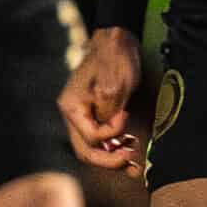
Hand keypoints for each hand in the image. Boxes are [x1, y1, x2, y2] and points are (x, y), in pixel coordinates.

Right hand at [58, 25, 145, 177]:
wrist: (118, 40)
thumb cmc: (114, 57)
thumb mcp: (113, 84)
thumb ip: (108, 112)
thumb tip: (111, 133)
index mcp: (72, 108)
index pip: (90, 137)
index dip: (111, 134)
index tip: (126, 118)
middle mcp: (75, 116)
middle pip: (87, 151)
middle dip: (109, 160)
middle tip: (130, 162)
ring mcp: (85, 117)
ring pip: (94, 150)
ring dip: (113, 159)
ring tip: (134, 166)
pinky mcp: (98, 116)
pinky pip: (103, 141)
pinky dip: (116, 150)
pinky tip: (132, 155)